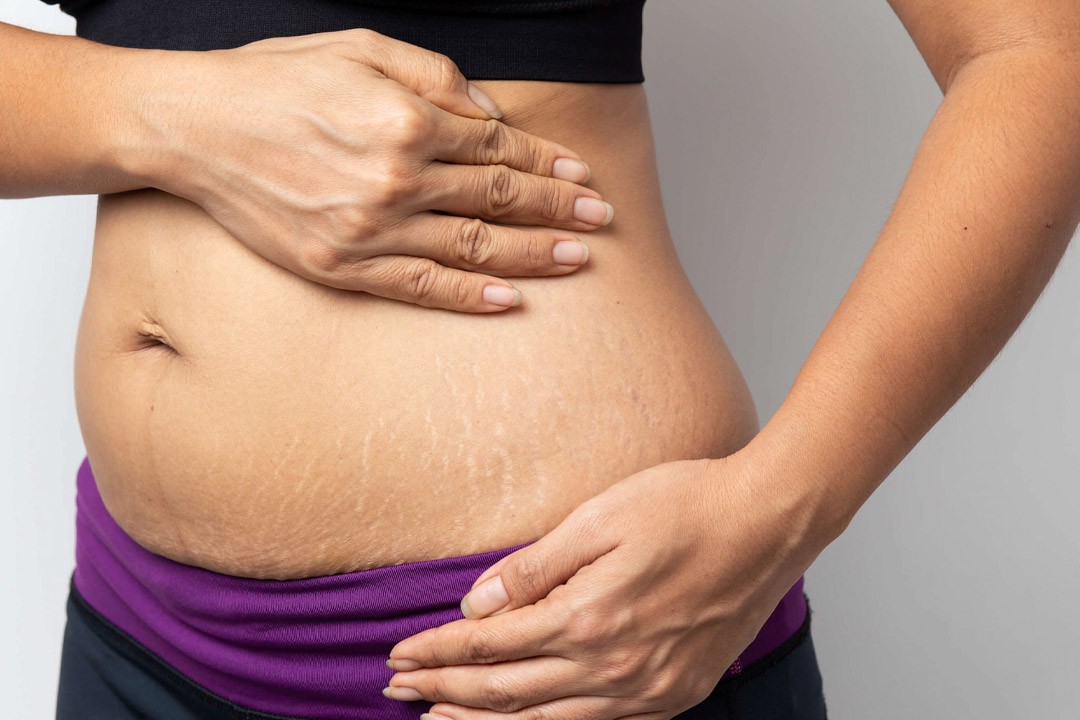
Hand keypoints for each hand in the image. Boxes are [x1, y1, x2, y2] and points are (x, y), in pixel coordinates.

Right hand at [127, 28, 610, 311]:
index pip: (498, 148)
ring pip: (473, 248)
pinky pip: (421, 287)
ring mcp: (370, 230)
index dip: (547, 164)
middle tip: (600, 221)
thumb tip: (492, 113)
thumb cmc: (274, 81)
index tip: (581, 176)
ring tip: (577, 261)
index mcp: (406, 122)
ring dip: (533, 256)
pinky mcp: (342, 267)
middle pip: (498, 200)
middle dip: (558, 210)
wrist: (192, 128)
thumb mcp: (359, 49)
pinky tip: (510, 300)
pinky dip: (469, 295)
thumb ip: (436, 77)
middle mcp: (397, 179)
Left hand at [384, 454, 821, 719]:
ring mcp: (644, 690)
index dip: (438, 650)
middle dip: (443, 691)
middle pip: (505, 692)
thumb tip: (476, 603)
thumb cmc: (686, 506)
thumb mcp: (599, 518)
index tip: (398, 656)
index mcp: (587, 618)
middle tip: (396, 692)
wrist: (767, 524)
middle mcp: (611, 668)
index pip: (489, 644)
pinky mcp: (671, 696)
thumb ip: (534, 567)